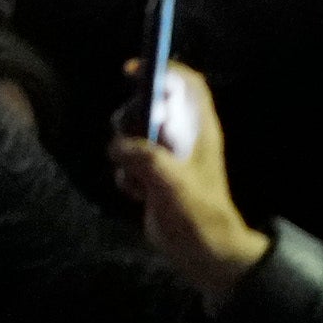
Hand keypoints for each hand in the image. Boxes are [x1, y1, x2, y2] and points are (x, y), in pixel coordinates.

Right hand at [110, 65, 266, 297]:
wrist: (203, 253)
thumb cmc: (197, 214)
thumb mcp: (171, 182)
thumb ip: (145, 157)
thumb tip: (119, 145)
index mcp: (199, 128)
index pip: (183, 83)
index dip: (160, 69)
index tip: (130, 71)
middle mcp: (184, 137)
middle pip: (149, 107)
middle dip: (130, 120)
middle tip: (125, 144)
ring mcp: (169, 157)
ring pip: (134, 136)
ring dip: (125, 155)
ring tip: (137, 181)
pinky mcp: (155, 177)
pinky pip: (129, 162)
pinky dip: (126, 175)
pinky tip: (136, 195)